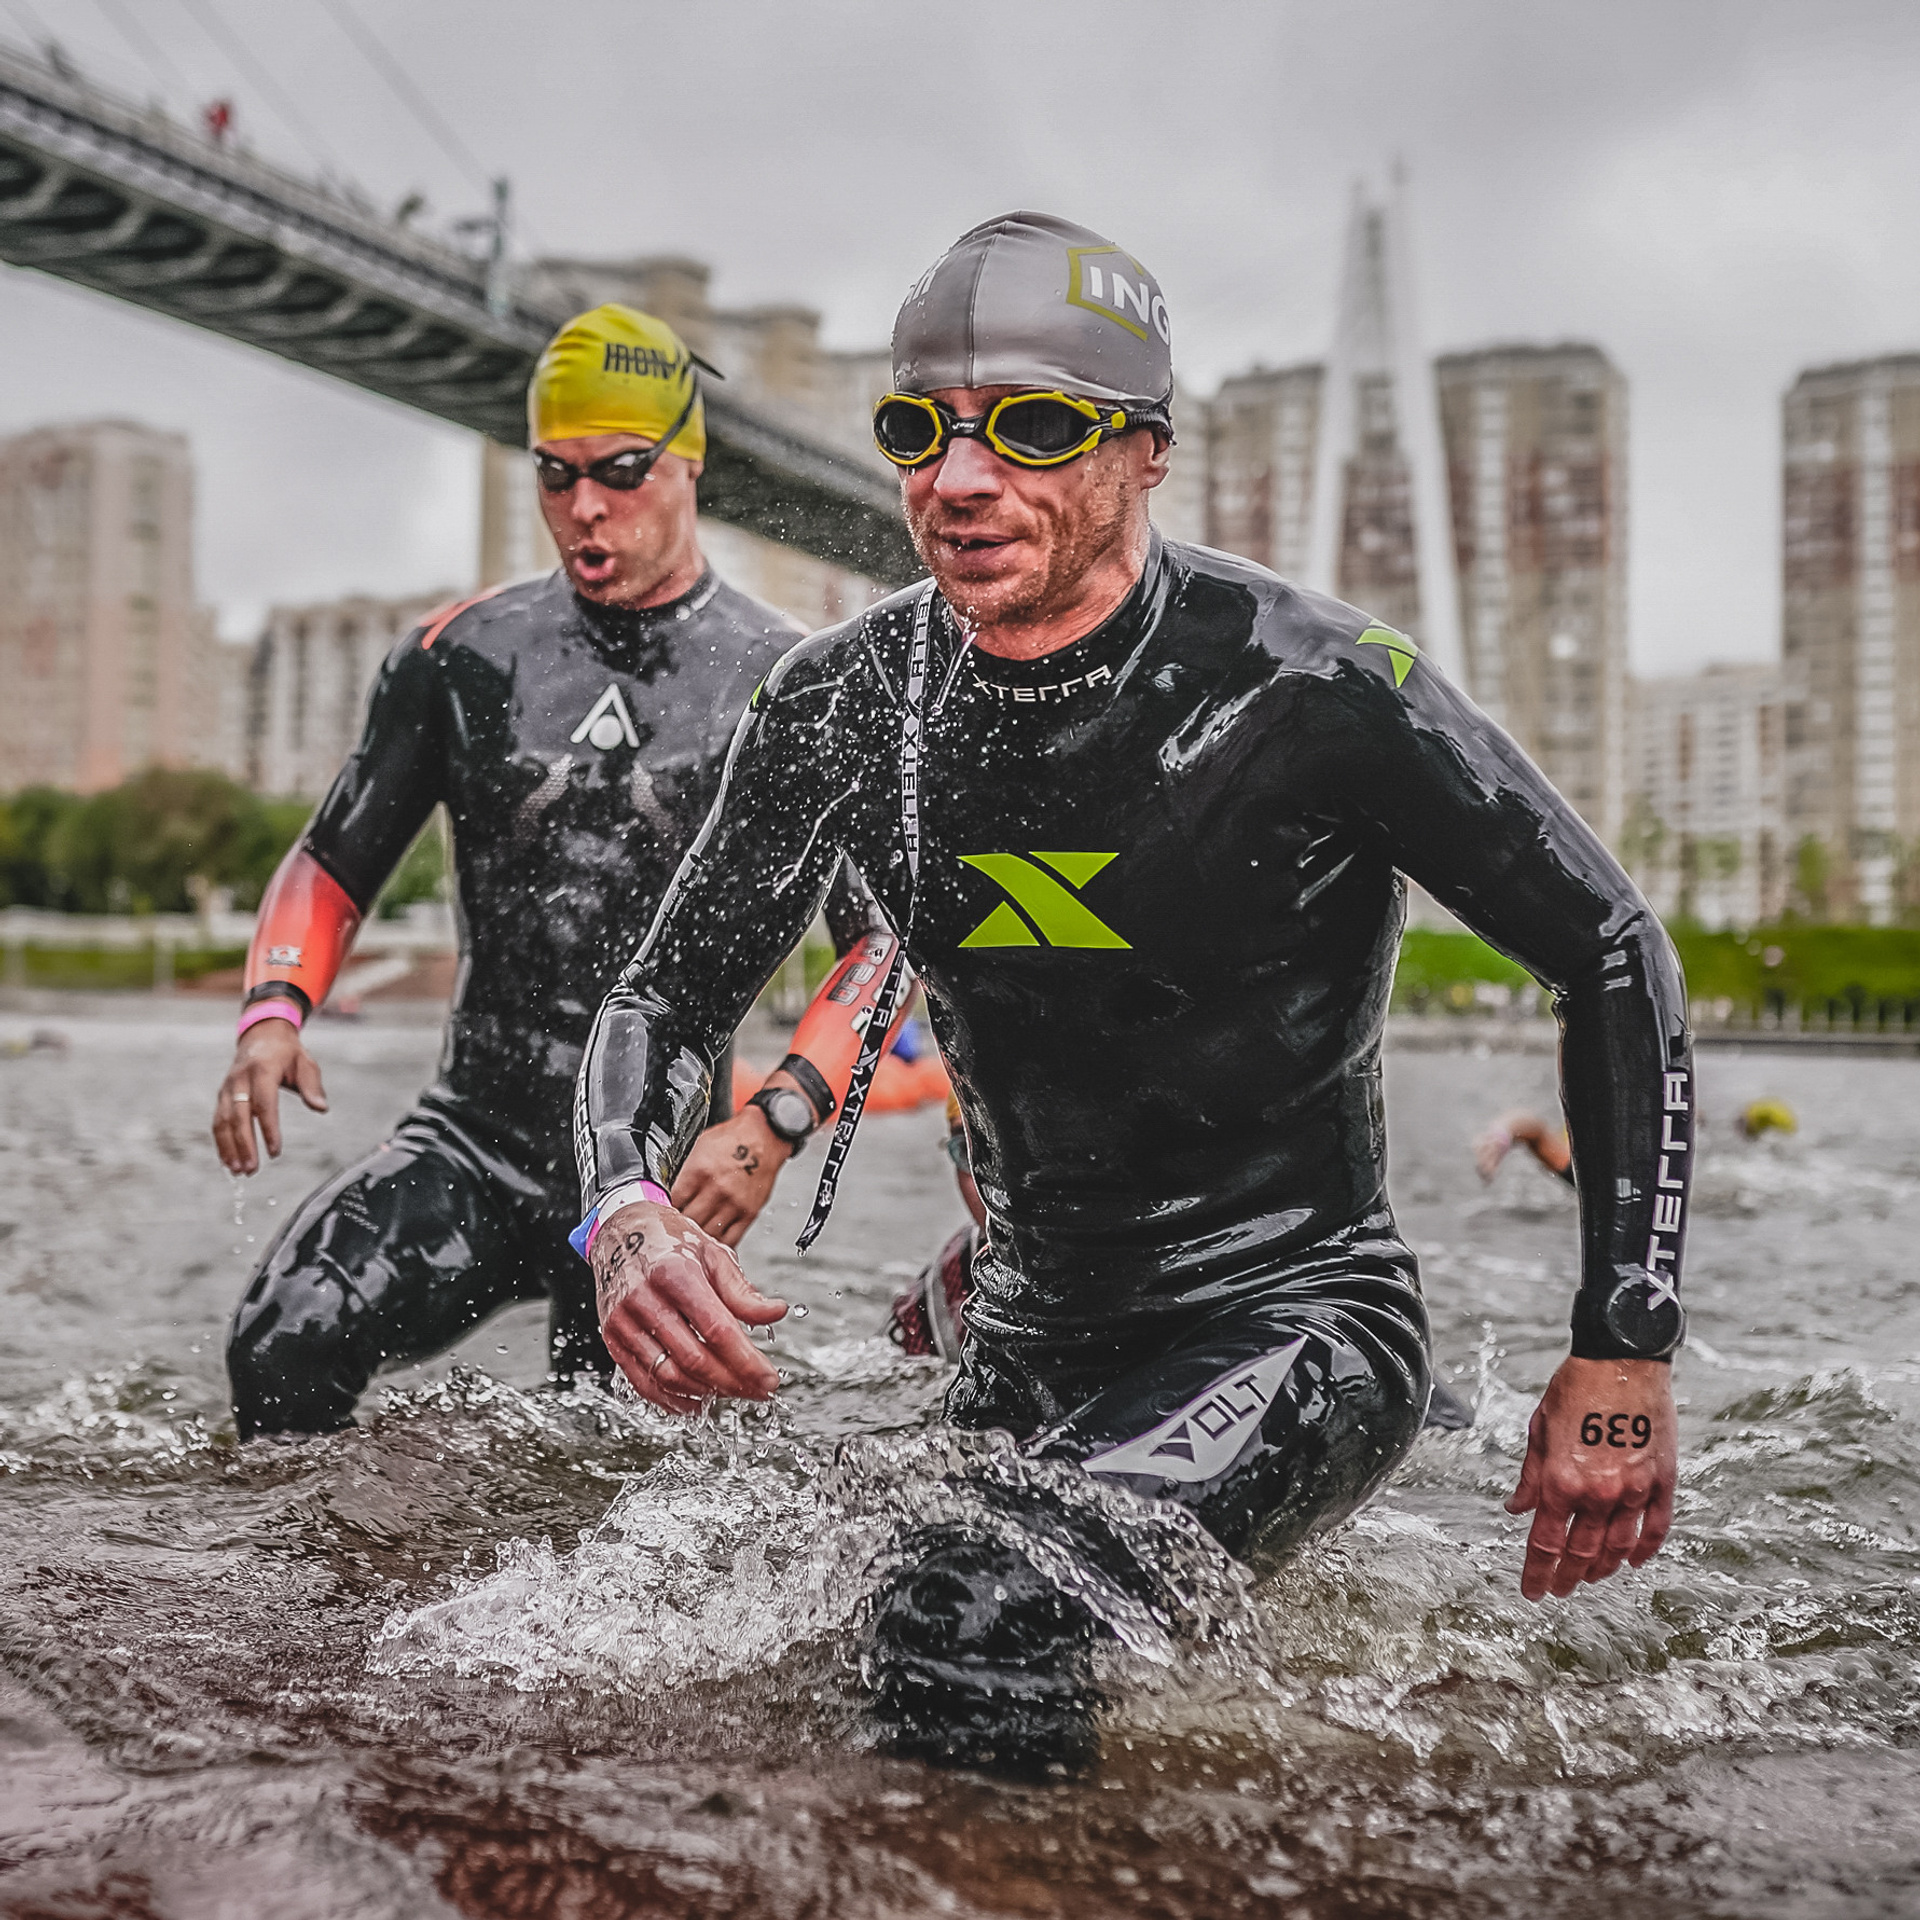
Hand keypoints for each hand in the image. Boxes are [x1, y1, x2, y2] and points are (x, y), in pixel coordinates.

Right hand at [213, 1018, 327, 1173]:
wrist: (261, 1036)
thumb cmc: (288, 1053)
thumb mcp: (306, 1063)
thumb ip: (312, 1086)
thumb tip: (321, 1108)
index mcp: (262, 1070)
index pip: (264, 1104)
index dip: (268, 1129)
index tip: (275, 1151)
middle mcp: (240, 1080)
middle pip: (239, 1116)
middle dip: (244, 1145)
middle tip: (252, 1169)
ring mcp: (228, 1089)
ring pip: (223, 1121)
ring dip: (229, 1148)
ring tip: (239, 1171)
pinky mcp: (222, 1096)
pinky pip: (218, 1121)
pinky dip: (221, 1143)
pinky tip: (229, 1161)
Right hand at [589, 1200, 787, 1414]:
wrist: (621, 1230)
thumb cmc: (671, 1241)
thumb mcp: (713, 1254)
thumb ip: (742, 1291)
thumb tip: (776, 1314)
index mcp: (675, 1274)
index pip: (717, 1331)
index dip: (747, 1361)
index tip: (770, 1380)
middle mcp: (644, 1299)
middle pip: (694, 1359)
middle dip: (732, 1382)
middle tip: (759, 1392)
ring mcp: (623, 1321)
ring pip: (667, 1375)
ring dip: (705, 1393)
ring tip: (733, 1392)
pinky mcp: (612, 1337)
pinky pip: (641, 1380)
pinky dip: (671, 1399)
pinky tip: (697, 1401)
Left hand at [672, 1103, 792, 1246]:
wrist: (765, 1136)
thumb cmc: (733, 1139)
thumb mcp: (699, 1147)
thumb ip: (684, 1170)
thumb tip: (667, 1190)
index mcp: (699, 1171)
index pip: (672, 1203)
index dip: (663, 1211)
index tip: (660, 1216)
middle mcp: (717, 1189)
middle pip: (687, 1222)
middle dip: (677, 1227)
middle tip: (671, 1231)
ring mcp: (734, 1204)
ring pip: (707, 1235)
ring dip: (696, 1239)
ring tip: (688, 1239)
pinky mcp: (749, 1213)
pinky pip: (730, 1239)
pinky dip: (717, 1245)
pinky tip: (710, 1245)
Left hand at [1506, 1355, 1676, 1600]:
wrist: (1621, 1359)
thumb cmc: (1574, 1388)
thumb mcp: (1539, 1430)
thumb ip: (1530, 1477)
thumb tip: (1516, 1509)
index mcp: (1562, 1480)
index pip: (1546, 1543)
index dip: (1537, 1572)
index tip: (1532, 1591)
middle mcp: (1599, 1493)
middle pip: (1581, 1552)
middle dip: (1567, 1577)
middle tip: (1558, 1590)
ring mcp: (1636, 1489)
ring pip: (1619, 1547)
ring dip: (1603, 1568)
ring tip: (1590, 1578)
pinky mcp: (1663, 1480)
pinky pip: (1656, 1527)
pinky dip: (1645, 1550)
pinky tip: (1634, 1561)